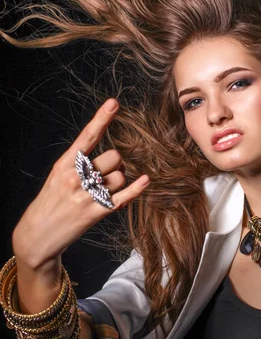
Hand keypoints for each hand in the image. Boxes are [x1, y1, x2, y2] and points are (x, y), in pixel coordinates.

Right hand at [12, 98, 149, 268]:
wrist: (36, 235)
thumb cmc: (50, 202)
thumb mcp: (57, 176)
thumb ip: (78, 162)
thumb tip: (109, 154)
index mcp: (64, 164)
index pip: (87, 136)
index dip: (101, 119)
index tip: (114, 103)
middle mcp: (75, 177)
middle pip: (113, 157)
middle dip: (116, 163)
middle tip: (107, 173)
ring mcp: (86, 195)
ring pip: (120, 177)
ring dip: (118, 181)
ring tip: (103, 191)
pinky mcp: (95, 213)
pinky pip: (123, 197)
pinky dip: (136, 189)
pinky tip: (146, 181)